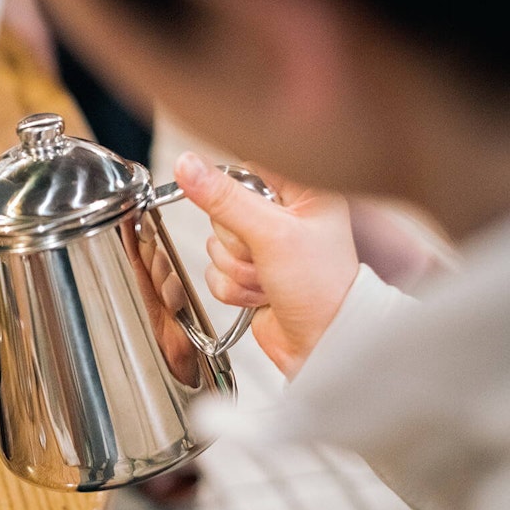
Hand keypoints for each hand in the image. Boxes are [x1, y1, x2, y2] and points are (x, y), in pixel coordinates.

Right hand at [172, 152, 358, 378]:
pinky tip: (261, 295)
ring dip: (237, 271)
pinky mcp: (248, 275)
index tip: (241, 213)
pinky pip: (215, 273)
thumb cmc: (321, 289)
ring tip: (269, 280)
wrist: (323, 345)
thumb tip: (187, 164)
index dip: (233, 194)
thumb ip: (224, 198)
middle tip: (267, 257)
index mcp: (302, 193)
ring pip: (216, 247)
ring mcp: (264, 248)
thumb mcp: (271, 233)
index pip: (244, 172)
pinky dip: (233, 289)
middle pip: (223, 213)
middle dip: (239, 245)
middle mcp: (283, 217)